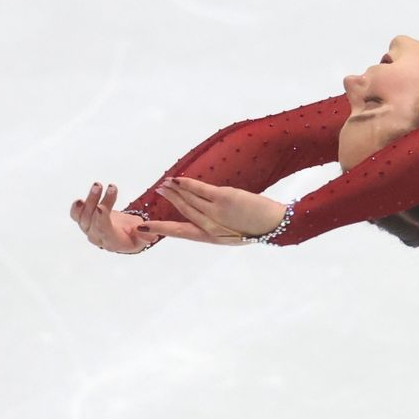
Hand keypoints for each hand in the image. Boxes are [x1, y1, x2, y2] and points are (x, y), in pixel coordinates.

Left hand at [69, 182, 162, 253]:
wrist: (124, 236)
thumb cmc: (134, 236)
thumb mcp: (144, 238)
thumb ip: (145, 236)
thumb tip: (146, 230)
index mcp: (112, 241)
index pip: (104, 230)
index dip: (101, 219)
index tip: (101, 207)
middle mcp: (97, 237)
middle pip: (92, 220)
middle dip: (97, 202)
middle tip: (107, 187)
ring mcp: (89, 228)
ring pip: (83, 215)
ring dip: (90, 199)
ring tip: (98, 186)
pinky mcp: (85, 220)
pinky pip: (76, 215)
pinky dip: (76, 207)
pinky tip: (81, 199)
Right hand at [145, 176, 288, 244]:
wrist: (275, 225)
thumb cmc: (257, 229)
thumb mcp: (232, 234)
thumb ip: (215, 226)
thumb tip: (203, 214)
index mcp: (210, 238)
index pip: (180, 233)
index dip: (161, 229)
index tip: (143, 227)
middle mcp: (208, 226)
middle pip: (182, 211)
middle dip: (169, 200)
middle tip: (158, 191)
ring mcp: (214, 212)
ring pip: (188, 199)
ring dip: (175, 189)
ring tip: (166, 183)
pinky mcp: (223, 198)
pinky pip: (199, 189)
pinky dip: (186, 183)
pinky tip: (177, 179)